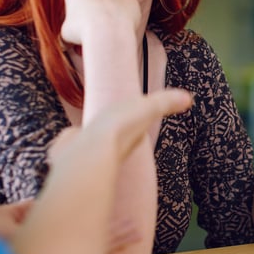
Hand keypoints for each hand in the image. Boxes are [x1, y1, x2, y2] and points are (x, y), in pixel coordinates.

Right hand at [49, 88, 192, 168]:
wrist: (86, 154)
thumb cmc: (119, 131)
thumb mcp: (147, 109)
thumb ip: (164, 102)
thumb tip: (188, 99)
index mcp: (129, 137)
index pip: (134, 130)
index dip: (134, 124)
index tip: (134, 119)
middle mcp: (109, 148)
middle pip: (109, 140)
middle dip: (107, 135)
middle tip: (106, 128)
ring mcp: (85, 152)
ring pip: (86, 144)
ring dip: (85, 143)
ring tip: (84, 136)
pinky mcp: (67, 153)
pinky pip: (67, 148)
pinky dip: (66, 147)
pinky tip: (64, 145)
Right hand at [60, 0, 141, 47]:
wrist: (107, 32)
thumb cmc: (83, 31)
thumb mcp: (65, 34)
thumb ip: (66, 33)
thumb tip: (65, 44)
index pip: (75, 0)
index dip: (76, 15)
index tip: (78, 27)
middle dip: (93, 11)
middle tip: (93, 29)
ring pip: (112, 3)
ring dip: (110, 15)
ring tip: (107, 33)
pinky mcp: (131, 1)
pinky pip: (127, 11)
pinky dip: (125, 20)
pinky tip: (120, 31)